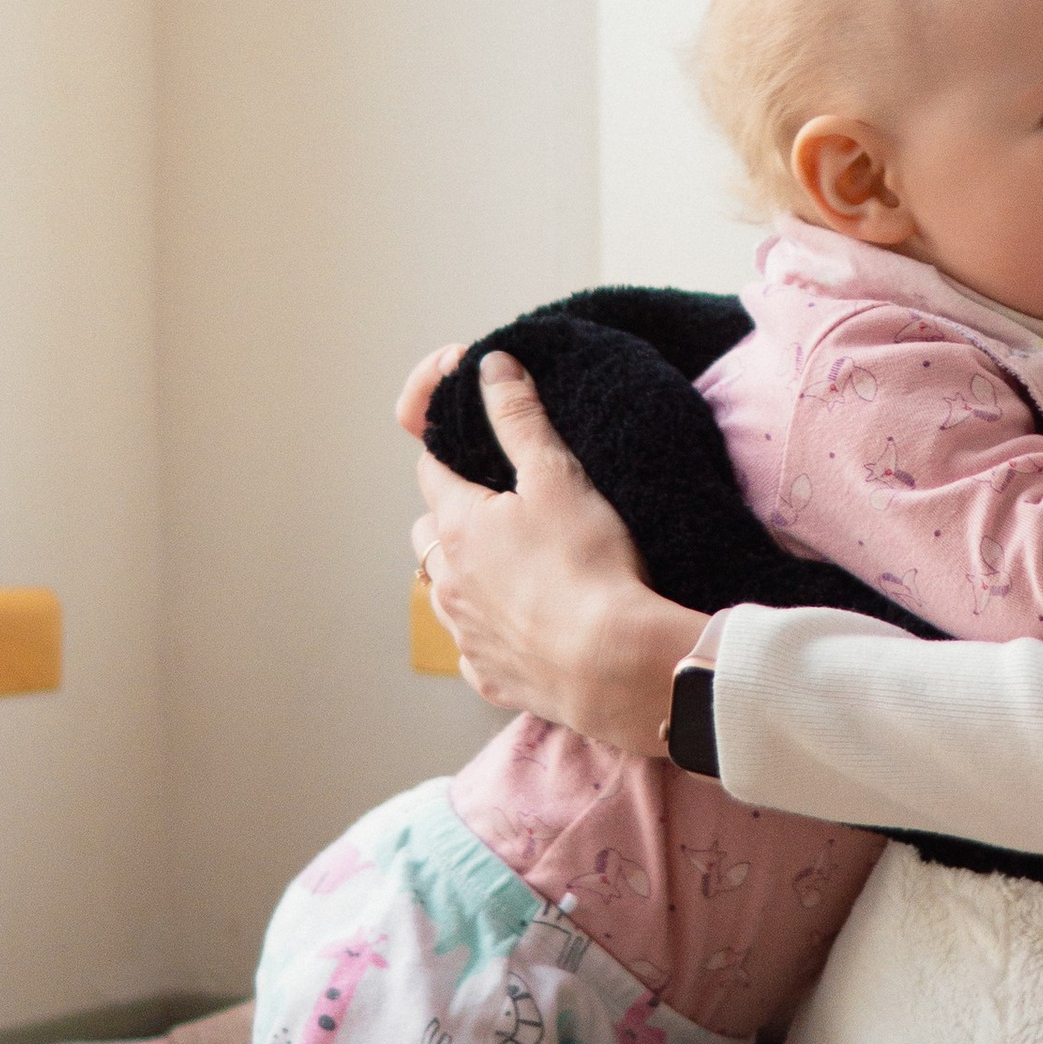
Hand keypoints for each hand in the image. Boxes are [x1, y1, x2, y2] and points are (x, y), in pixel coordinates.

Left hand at [408, 351, 701, 755]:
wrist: (614, 664)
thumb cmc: (589, 565)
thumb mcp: (558, 476)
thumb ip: (519, 418)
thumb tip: (489, 367)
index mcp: (456, 526)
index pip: (433, 472)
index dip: (453, 453)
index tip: (476, 449)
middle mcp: (447, 582)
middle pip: (428, 535)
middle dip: (452, 518)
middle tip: (501, 511)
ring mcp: (464, 635)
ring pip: (445, 593)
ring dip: (467, 576)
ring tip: (514, 569)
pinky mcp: (488, 676)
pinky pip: (474, 647)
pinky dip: (491, 631)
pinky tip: (529, 626)